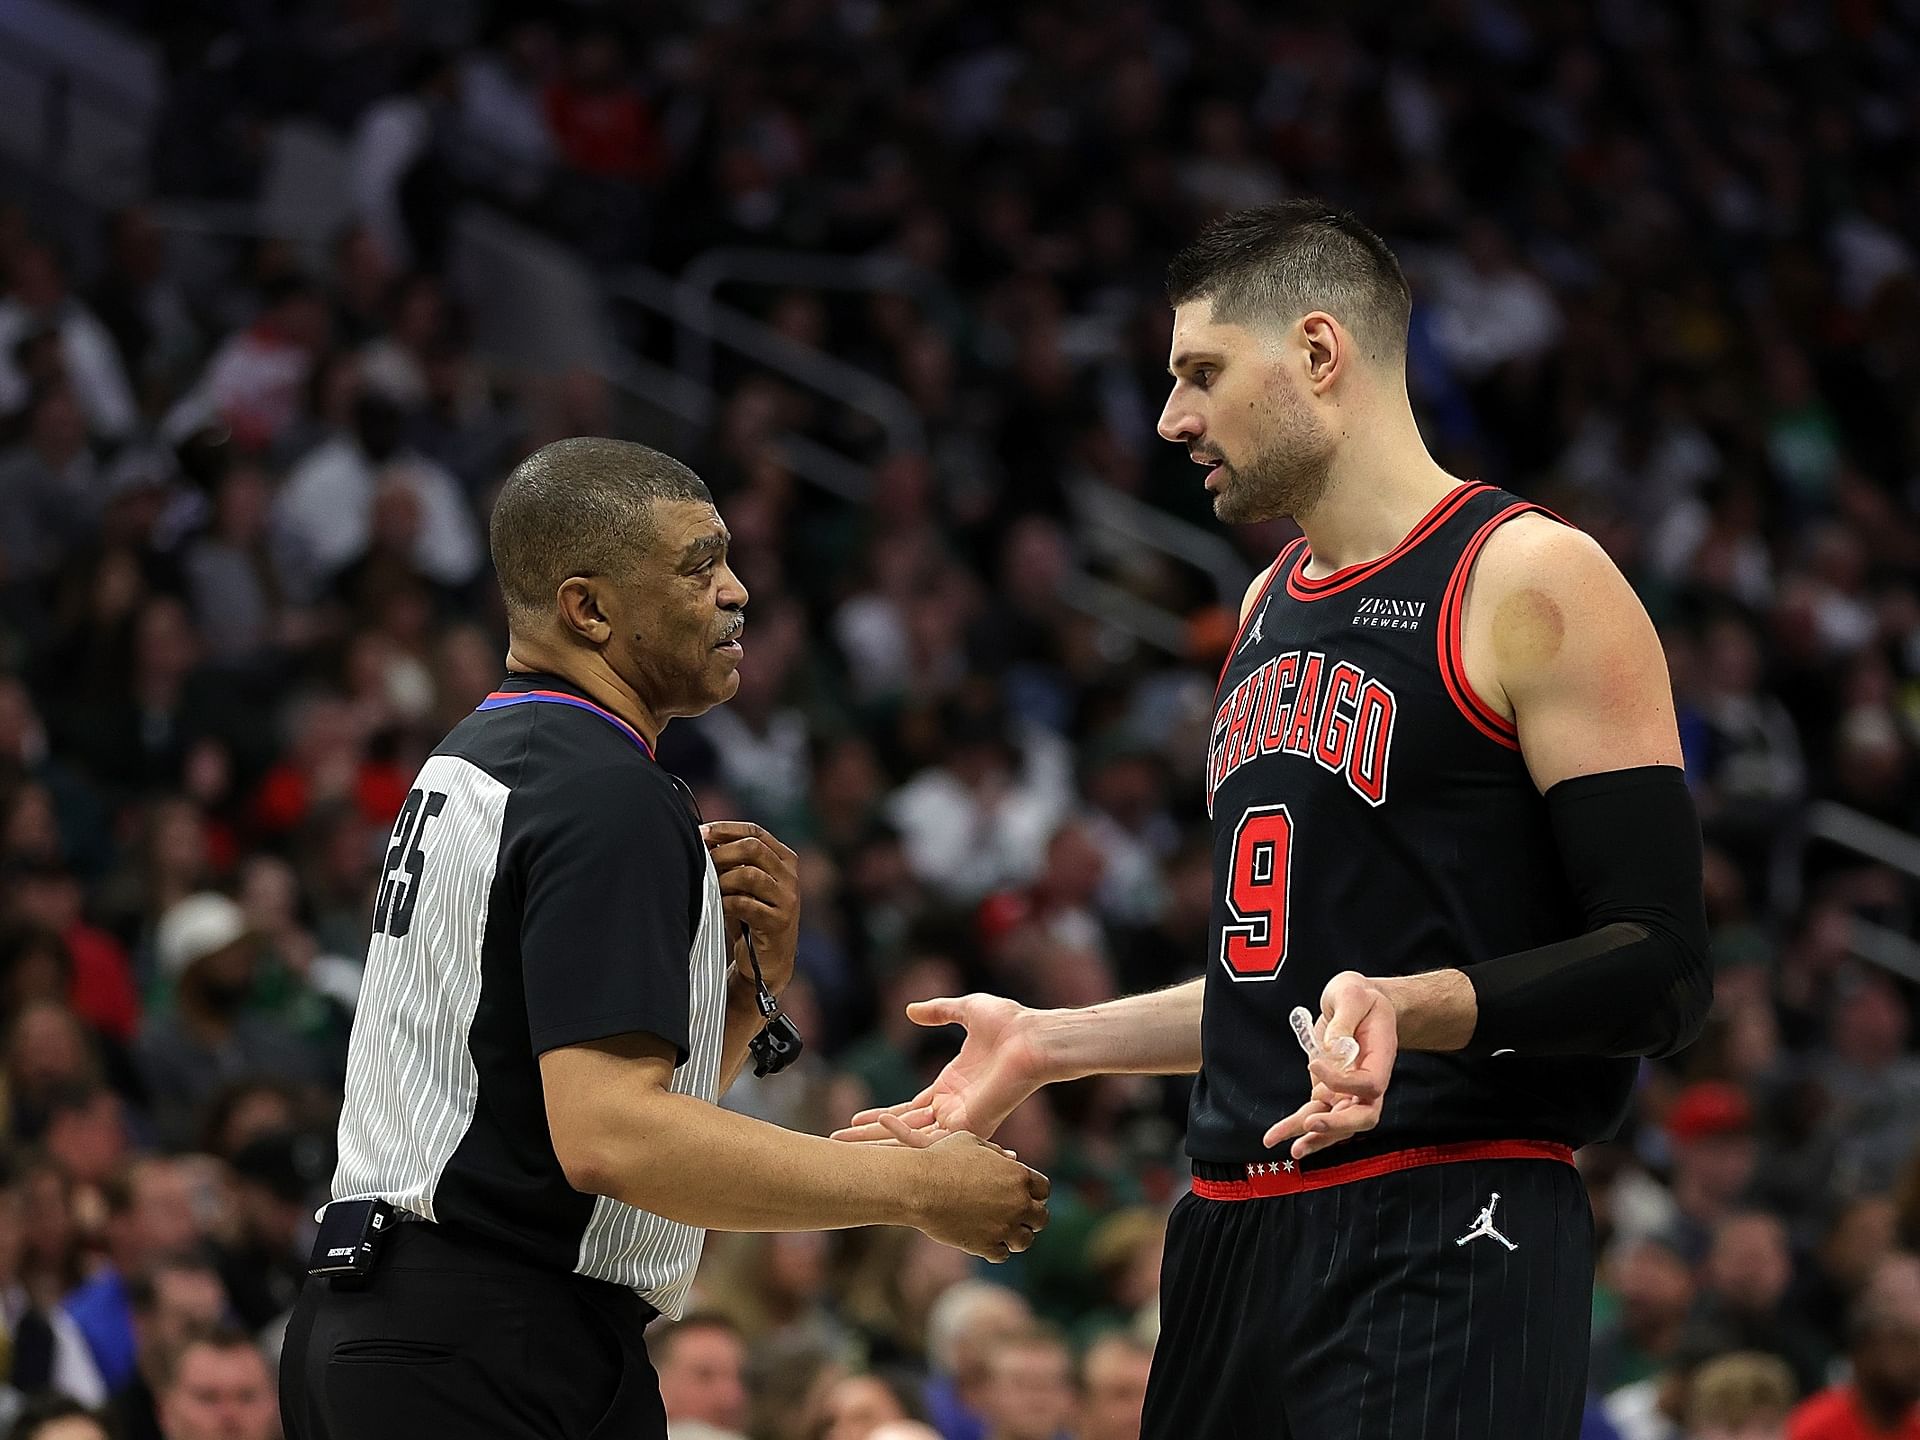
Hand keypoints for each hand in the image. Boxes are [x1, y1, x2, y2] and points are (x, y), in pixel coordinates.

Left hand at [700, 822, 798, 993]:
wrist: (767, 962)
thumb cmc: (750, 918)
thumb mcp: (744, 884)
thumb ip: (733, 861)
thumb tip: (703, 837)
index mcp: (784, 860)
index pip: (756, 831)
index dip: (726, 829)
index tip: (701, 833)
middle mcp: (790, 876)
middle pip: (753, 848)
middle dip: (722, 852)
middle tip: (703, 863)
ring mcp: (788, 899)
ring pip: (749, 874)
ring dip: (723, 879)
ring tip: (712, 889)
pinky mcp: (779, 922)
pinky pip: (745, 904)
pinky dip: (726, 903)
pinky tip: (718, 907)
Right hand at [832, 994, 1047, 1144]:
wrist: (1035, 1037)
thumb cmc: (1011, 1024)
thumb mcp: (966, 1009)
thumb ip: (939, 1011)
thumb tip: (910, 1010)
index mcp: (953, 1086)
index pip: (911, 1109)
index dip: (882, 1115)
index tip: (855, 1119)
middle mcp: (954, 1108)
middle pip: (905, 1129)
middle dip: (871, 1137)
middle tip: (839, 1142)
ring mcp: (962, 1120)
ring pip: (913, 1139)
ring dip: (879, 1141)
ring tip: (846, 1143)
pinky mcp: (969, 1126)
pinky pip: (931, 1137)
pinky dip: (904, 1134)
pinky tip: (878, 1123)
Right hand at [911, 1131, 1049, 1262]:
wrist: (918, 1186)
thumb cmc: (941, 1158)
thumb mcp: (971, 1143)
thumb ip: (996, 1152)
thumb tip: (1012, 1158)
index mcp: (1019, 1175)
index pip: (1044, 1190)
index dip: (1034, 1193)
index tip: (1021, 1195)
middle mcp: (1018, 1202)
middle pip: (1041, 1218)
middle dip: (1030, 1217)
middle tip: (1014, 1216)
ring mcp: (1003, 1226)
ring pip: (1025, 1241)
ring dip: (1015, 1237)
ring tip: (1001, 1231)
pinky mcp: (986, 1246)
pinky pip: (1002, 1255)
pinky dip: (994, 1249)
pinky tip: (983, 1239)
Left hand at [1261, 971, 1399, 1160]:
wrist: (1358, 1003)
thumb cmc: (1359, 996)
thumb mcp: (1351, 993)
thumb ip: (1344, 1018)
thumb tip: (1331, 1047)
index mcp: (1381, 1058)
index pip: (1369, 1084)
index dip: (1343, 1081)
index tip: (1314, 1062)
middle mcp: (1368, 1082)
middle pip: (1361, 1116)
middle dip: (1336, 1125)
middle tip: (1311, 1123)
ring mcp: (1348, 1091)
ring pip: (1336, 1124)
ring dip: (1313, 1137)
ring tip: (1291, 1149)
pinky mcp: (1328, 1092)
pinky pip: (1315, 1114)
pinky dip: (1297, 1128)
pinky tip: (1276, 1138)